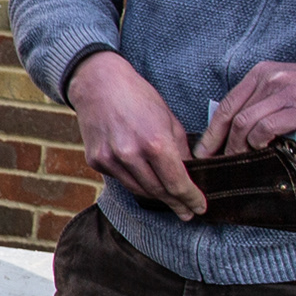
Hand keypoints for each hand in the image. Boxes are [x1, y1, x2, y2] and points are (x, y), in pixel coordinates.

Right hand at [69, 50, 206, 219]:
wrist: (98, 83)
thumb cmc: (138, 97)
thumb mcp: (169, 119)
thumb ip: (180, 149)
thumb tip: (189, 174)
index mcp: (155, 142)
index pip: (177, 183)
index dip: (191, 199)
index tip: (199, 208)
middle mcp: (131, 154)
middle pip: (158, 192)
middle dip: (176, 204)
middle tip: (186, 213)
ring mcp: (110, 159)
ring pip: (138, 190)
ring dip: (156, 196)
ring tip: (168, 200)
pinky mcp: (95, 161)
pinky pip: (120, 179)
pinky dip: (134, 180)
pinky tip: (141, 174)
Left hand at [195, 60, 295, 156]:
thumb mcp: (293, 88)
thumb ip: (268, 101)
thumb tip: (243, 129)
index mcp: (264, 72)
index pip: (227, 103)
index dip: (212, 130)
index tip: (204, 150)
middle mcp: (270, 78)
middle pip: (230, 115)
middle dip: (216, 143)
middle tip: (212, 164)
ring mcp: (284, 92)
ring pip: (243, 124)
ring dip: (237, 149)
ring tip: (238, 164)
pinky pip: (265, 130)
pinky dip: (258, 145)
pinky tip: (261, 153)